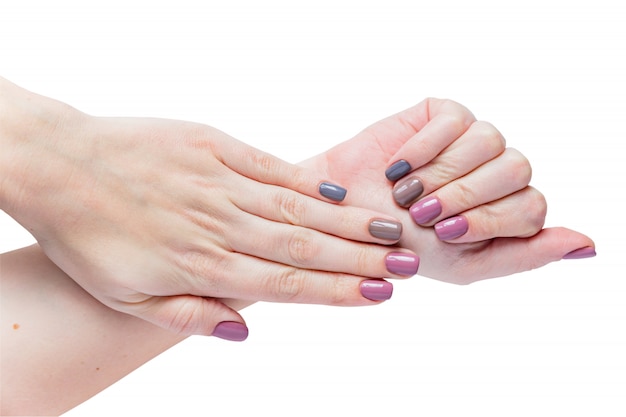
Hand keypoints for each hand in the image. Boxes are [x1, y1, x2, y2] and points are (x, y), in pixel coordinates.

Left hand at [0, 78, 417, 337]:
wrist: (57, 166)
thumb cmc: (87, 237)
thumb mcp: (126, 295)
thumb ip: (190, 315)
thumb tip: (245, 329)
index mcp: (201, 265)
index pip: (284, 284)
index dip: (336, 291)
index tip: (378, 295)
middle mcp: (220, 224)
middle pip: (302, 246)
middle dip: (359, 257)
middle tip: (407, 263)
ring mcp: (219, 181)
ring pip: (295, 207)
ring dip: (346, 222)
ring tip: (392, 230)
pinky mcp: (212, 145)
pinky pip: (268, 167)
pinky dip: (305, 182)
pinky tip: (337, 194)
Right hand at [303, 98, 594, 283]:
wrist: (346, 218)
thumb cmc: (404, 245)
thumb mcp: (466, 265)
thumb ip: (525, 256)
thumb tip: (589, 245)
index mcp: (509, 209)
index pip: (532, 206)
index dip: (489, 217)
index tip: (445, 232)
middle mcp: (498, 171)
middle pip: (518, 169)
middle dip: (465, 195)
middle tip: (422, 212)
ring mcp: (474, 140)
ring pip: (491, 140)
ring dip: (443, 172)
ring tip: (405, 191)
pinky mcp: (445, 115)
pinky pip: (455, 120)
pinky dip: (425, 146)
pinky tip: (398, 165)